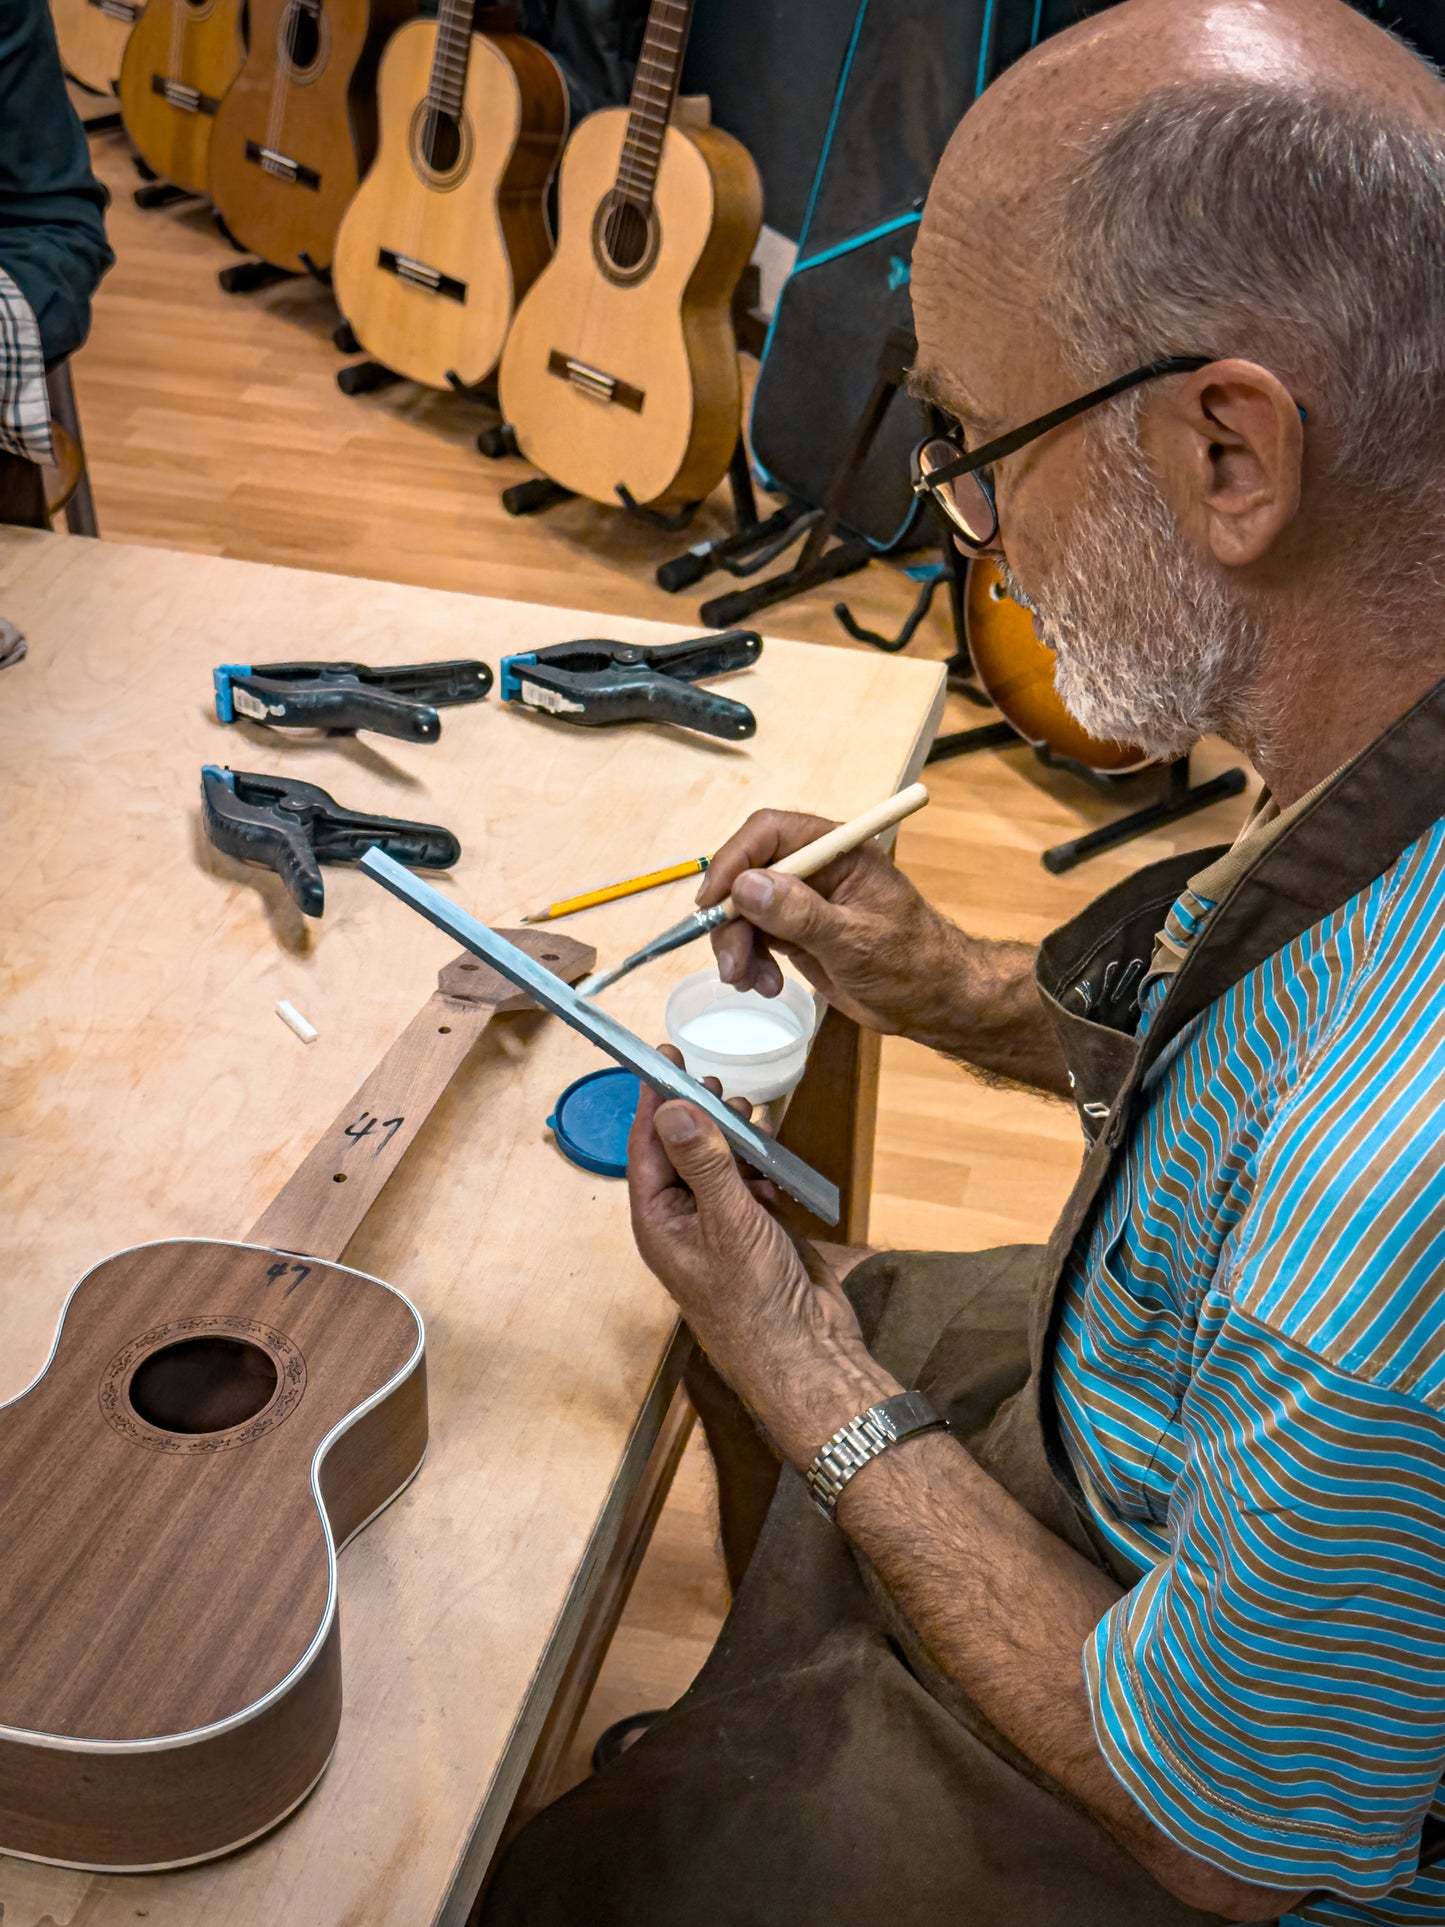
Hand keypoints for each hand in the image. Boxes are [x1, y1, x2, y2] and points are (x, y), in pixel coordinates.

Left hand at [627, 1050, 897, 1465]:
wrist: (806, 1353)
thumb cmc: (756, 1300)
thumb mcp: (727, 1220)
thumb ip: (702, 1162)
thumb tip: (670, 1107)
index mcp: (658, 1220)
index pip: (647, 1146)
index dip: (654, 1099)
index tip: (664, 1056)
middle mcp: (683, 1219)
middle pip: (680, 1148)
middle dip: (696, 1111)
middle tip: (716, 1080)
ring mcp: (719, 1225)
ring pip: (717, 1163)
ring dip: (730, 1135)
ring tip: (747, 1111)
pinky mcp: (754, 1230)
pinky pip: (748, 1182)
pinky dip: (759, 1162)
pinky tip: (771, 1152)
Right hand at [698, 808, 960, 1037]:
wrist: (934, 1002)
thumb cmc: (913, 964)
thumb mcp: (856, 942)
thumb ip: (801, 914)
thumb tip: (747, 885)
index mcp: (838, 851)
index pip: (770, 832)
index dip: (735, 860)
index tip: (714, 901)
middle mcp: (815, 868)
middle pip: (747, 873)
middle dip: (730, 918)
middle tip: (731, 965)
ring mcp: (803, 901)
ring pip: (743, 908)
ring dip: (736, 946)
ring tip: (753, 983)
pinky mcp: (795, 931)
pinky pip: (753, 936)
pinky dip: (748, 961)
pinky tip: (765, 985)